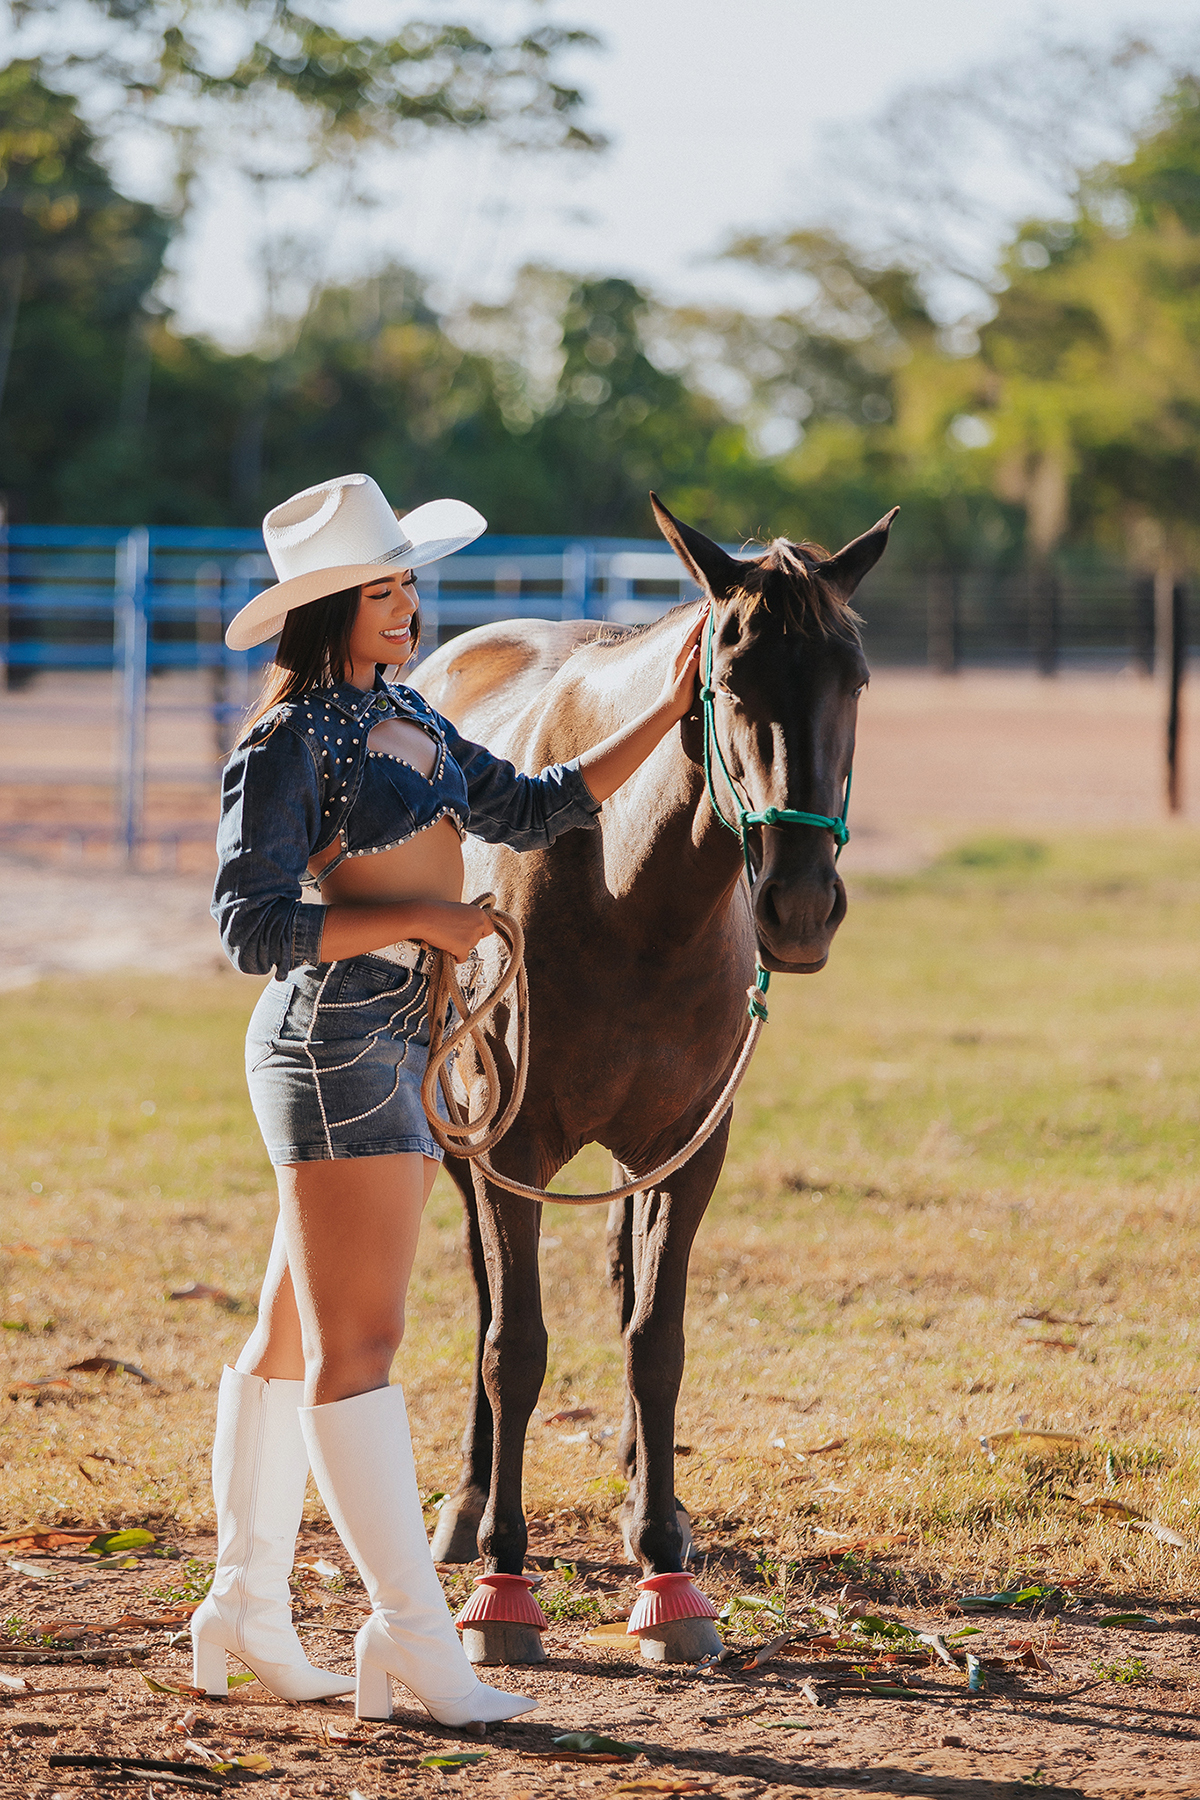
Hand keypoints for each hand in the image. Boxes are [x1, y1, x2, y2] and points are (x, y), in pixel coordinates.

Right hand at [414, 900, 495, 960]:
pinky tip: (447, 948)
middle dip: (467, 938)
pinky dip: (455, 956)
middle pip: (478, 939)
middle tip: (454, 934)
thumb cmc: (437, 911)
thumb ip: (468, 918)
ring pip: (470, 948)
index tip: (472, 933)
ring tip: (448, 938)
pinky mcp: (463, 948)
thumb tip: (470, 926)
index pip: (489, 928)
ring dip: (460, 946)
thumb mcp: (458, 910)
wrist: (424, 917)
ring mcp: (472, 937)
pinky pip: (462, 958)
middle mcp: (479, 925)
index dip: (479, 931)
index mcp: (479, 913)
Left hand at [656, 605, 705, 723]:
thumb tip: (696, 649)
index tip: (709, 608)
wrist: (666, 709)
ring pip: (689, 636)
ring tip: (703, 612)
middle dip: (699, 617)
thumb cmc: (677, 699)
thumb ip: (690, 666)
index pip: (692, 635)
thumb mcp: (685, 683)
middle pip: (689, 632)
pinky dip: (695, 634)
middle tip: (708, 604)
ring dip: (696, 623)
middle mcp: (678, 656)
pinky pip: (690, 643)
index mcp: (679, 658)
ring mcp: (679, 659)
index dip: (700, 621)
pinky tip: (698, 633)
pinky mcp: (681, 664)